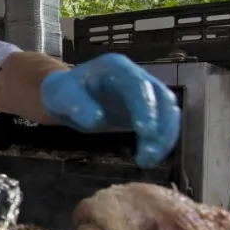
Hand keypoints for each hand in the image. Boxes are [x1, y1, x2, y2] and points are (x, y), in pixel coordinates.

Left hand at [39, 53, 179, 167]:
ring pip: (168, 112)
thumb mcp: (61, 96)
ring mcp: (144, 93)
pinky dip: (160, 140)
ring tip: (148, 160)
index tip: (144, 131)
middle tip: (149, 153)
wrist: (66, 97)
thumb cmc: (63, 92)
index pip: (138, 84)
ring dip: (164, 137)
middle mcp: (135, 77)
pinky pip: (162, 123)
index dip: (146, 106)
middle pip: (161, 98)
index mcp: (116, 68)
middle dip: (160, 126)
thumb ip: (77, 105)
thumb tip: (96, 119)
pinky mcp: (146, 110)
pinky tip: (149, 157)